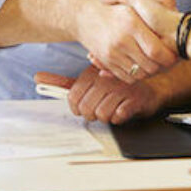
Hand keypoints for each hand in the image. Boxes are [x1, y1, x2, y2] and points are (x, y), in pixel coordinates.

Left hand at [35, 66, 163, 123]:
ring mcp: (122, 88)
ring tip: (114, 106)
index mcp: (93, 73)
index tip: (85, 105)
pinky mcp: (136, 98)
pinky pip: (118, 116)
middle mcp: (107, 78)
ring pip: (102, 114)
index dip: (77, 107)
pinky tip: (124, 108)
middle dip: (92, 113)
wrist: (153, 82)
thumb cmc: (118, 83)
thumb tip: (38, 77)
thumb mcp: (89, 79)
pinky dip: (120, 117)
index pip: (73, 97)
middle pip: (87, 109)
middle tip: (102, 107)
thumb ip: (63, 82)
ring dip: (107, 116)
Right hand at [71, 0, 176, 83]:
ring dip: (150, 73)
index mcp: (131, 24)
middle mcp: (121, 40)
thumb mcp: (134, 3)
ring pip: (139, 74)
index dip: (168, 57)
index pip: (155, 50)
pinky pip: (126, 77)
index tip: (174, 56)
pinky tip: (142, 67)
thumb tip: (173, 30)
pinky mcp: (106, 61)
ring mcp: (112, 52)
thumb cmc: (115, 8)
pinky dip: (137, 76)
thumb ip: (152, 15)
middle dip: (162, 67)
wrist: (84, 15)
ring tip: (157, 65)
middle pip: (149, 65)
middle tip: (168, 63)